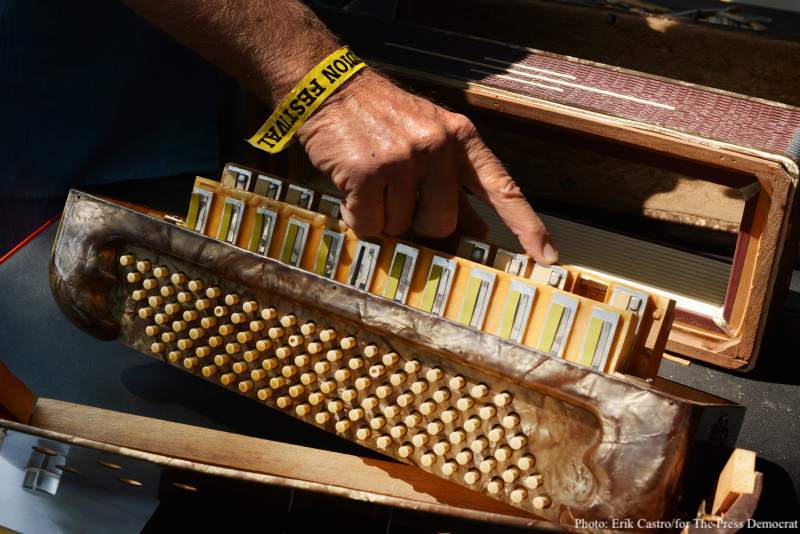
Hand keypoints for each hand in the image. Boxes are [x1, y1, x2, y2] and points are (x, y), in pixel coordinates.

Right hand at [297, 70, 558, 263]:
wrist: (331, 88)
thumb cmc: (383, 119)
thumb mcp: (430, 141)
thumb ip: (456, 187)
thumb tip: (479, 229)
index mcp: (462, 139)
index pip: (502, 189)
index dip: (527, 226)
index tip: (548, 257)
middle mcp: (438, 147)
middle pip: (443, 224)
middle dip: (418, 224)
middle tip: (398, 197)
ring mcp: (403, 159)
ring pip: (401, 227)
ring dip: (383, 217)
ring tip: (372, 183)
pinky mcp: (368, 172)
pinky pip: (370, 225)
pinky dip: (357, 218)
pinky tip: (353, 190)